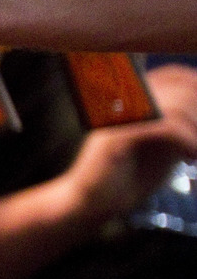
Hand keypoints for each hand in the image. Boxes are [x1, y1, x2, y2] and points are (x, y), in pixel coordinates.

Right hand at [58, 63, 196, 227]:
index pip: (175, 75)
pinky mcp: (117, 136)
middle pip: (180, 89)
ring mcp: (119, 116)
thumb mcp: (164, 148)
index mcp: (133, 98)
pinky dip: (187, 141)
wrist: (91, 204)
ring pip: (175, 107)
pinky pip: (164, 128)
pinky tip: (191, 156)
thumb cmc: (127, 177)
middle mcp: (124, 101)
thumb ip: (181, 127)